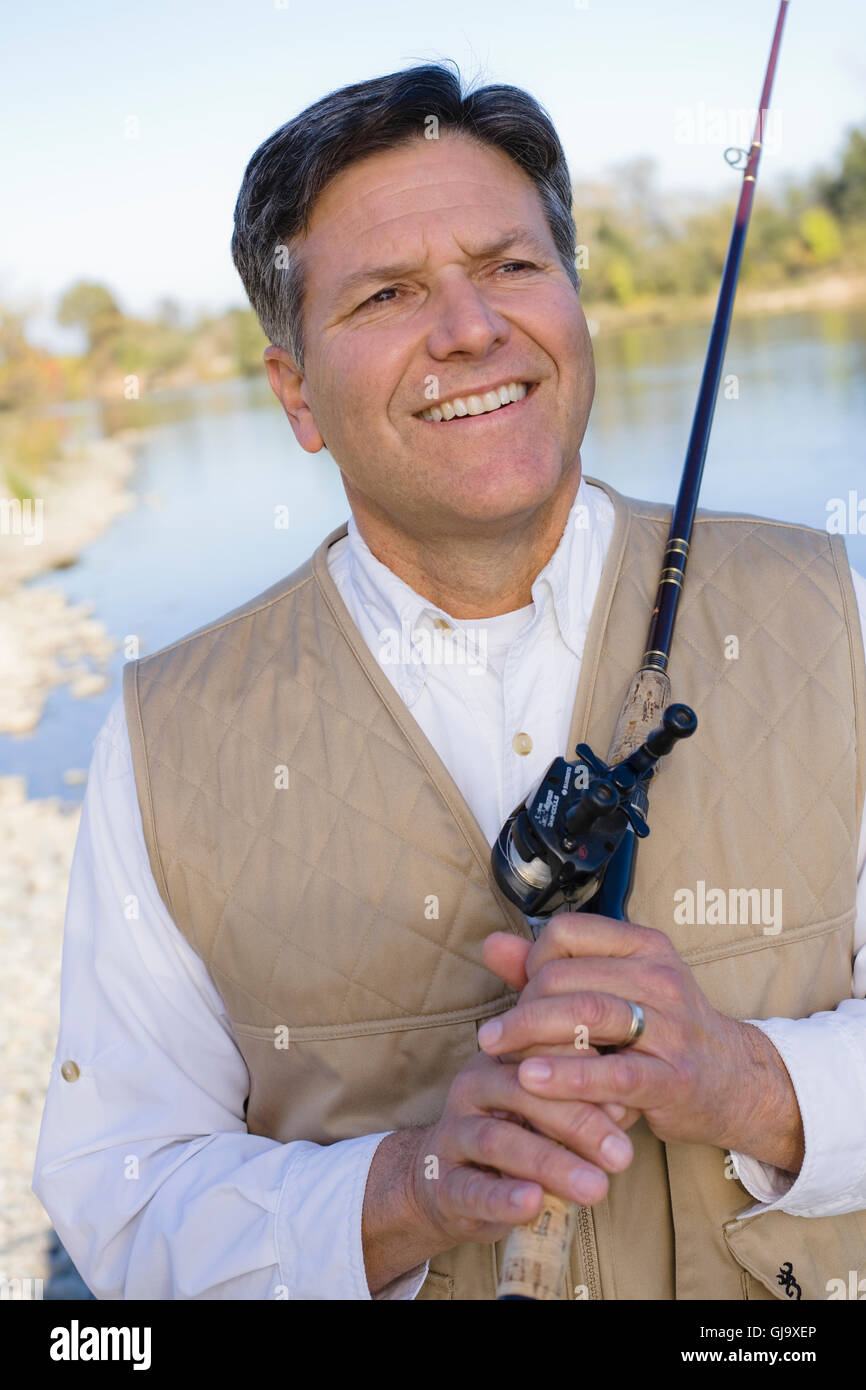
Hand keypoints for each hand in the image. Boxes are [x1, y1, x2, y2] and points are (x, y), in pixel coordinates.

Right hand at [406, 1046, 636, 1252]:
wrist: (447, 1182)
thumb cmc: (515, 1137)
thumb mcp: (546, 1113)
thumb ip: (579, 1104)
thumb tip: (625, 1104)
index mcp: (500, 1058)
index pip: (542, 1052)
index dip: (584, 1072)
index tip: (629, 1100)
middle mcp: (472, 1086)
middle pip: (524, 1093)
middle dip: (578, 1123)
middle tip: (621, 1154)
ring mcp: (453, 1134)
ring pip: (498, 1141)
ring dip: (550, 1164)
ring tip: (594, 1187)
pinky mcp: (442, 1183)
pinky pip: (471, 1188)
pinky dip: (502, 1197)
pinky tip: (532, 1203)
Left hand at [479, 914, 803, 1167]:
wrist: (734, 1083)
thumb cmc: (661, 1033)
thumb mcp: (615, 990)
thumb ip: (552, 968)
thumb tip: (491, 944)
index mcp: (645, 946)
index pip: (567, 932)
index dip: (531, 959)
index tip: (522, 991)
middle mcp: (660, 977)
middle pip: (566, 975)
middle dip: (522, 1004)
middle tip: (497, 1034)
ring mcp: (671, 1026)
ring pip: (585, 1013)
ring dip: (529, 1031)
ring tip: (495, 1049)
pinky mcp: (672, 1076)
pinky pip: (612, 1072)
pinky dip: (565, 1076)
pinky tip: (530, 1080)